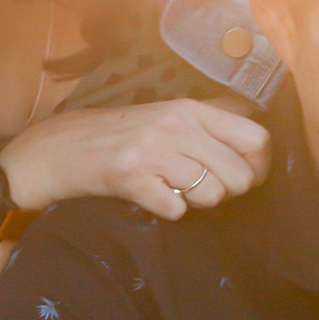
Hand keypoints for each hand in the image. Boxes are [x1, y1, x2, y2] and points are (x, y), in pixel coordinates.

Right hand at [0, 98, 270, 314]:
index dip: (259, 166)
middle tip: (202, 190)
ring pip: (212, 194)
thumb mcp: (168, 115)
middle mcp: (176, 124)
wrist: (60, 149)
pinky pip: (175, 209)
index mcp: (191, 108)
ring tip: (174, 192)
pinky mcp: (130, 175)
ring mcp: (152, 149)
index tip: (244, 176)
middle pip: (239, 175)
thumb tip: (258, 132)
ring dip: (197, 203)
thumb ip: (211, 121)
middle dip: (227, 192)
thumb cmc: (121, 136)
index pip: (256, 139)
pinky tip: (152, 198)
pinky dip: (168, 211)